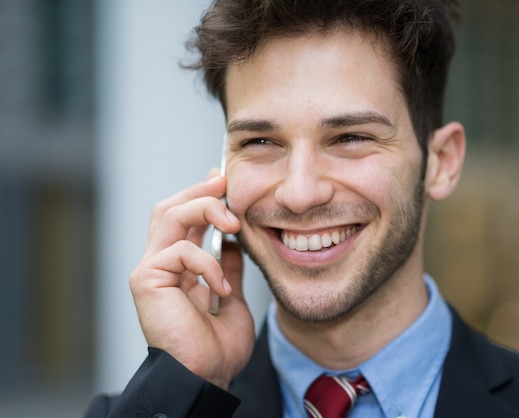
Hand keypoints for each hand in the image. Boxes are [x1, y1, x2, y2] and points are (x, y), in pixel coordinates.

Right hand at [129, 172, 254, 388]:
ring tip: (232, 221)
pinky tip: (221, 286)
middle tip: (225, 184)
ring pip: (168, 215)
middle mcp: (159, 264)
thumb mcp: (230, 296)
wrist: (205, 377)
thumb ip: (228, 268)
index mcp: (178, 268)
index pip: (184, 219)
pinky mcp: (146, 280)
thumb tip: (234, 243)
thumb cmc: (216, 347)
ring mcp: (150, 271)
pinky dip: (207, 262)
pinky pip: (180, 251)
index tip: (223, 180)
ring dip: (203, 209)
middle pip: (170, 208)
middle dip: (199, 192)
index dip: (201, 195)